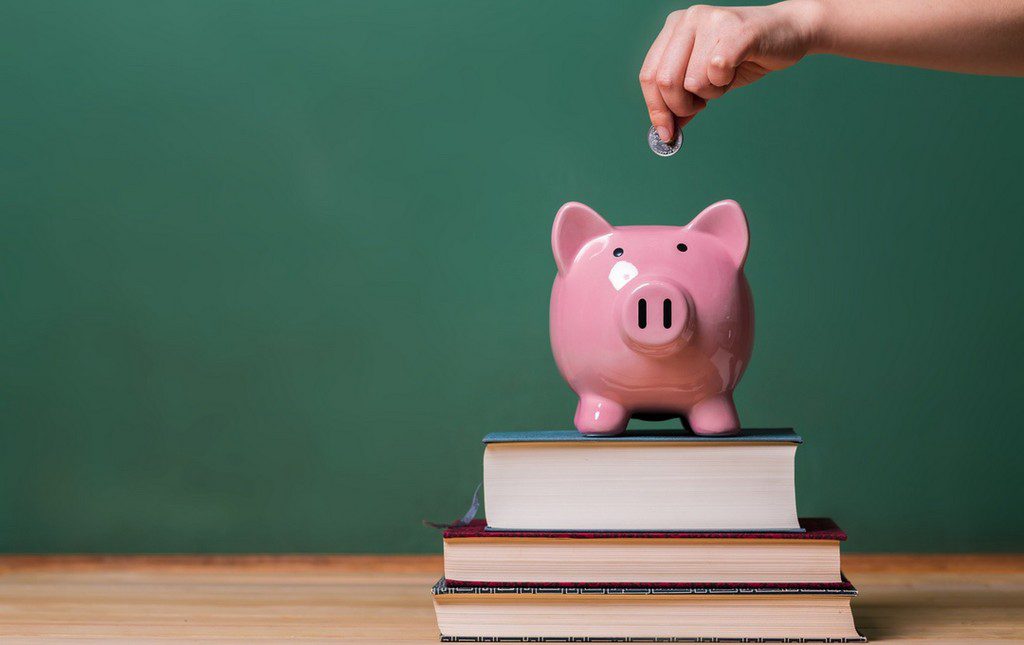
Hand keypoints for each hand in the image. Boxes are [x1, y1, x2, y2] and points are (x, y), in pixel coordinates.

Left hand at [639, 1, 822, 139]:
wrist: (788, 32)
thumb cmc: (744, 56)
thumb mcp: (705, 79)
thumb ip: (683, 99)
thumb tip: (666, 129)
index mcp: (674, 28)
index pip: (648, 75)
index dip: (655, 109)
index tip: (666, 133)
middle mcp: (688, 19)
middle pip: (664, 81)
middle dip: (681, 107)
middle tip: (701, 105)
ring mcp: (711, 21)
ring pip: (692, 81)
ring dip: (710, 93)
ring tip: (725, 78)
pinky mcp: (736, 30)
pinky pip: (716, 71)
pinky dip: (724, 82)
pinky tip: (735, 70)